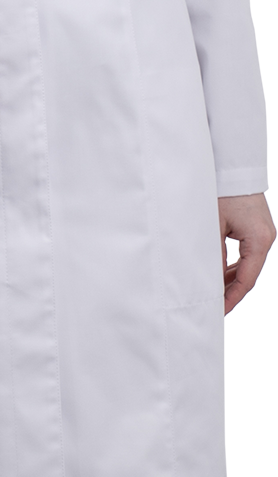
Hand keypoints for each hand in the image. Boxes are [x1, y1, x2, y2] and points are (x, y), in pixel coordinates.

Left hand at [218, 192, 275, 314]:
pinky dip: (235, 265)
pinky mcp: (257, 228)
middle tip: (214, 306)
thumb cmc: (223, 190)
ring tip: (214, 293)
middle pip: (249, 274)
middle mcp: (266, 238)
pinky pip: (248, 254)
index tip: (218, 310)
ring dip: (232, 279)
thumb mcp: (212, 227)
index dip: (231, 298)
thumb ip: (213, 256)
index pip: (246, 280)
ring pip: (249, 265)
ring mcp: (263, 233)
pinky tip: (221, 274)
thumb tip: (211, 281)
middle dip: (231, 291)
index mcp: (259, 240)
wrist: (233, 166)